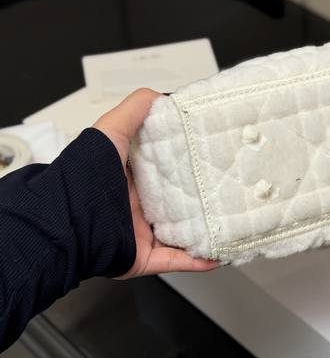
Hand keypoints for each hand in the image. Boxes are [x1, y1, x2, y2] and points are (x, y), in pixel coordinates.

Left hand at [93, 88, 217, 277]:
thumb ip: (133, 111)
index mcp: (135, 176)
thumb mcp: (110, 131)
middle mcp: (140, 204)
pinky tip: (220, 255)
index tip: (217, 154)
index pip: (170, 167)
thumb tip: (161, 96)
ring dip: (208, 230)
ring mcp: (144, 232)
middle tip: (234, 189)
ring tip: (234, 224)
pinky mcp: (146, 255)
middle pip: (181, 200)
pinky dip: (198, 261)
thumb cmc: (85, 177)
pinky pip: (178, 260)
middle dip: (205, 197)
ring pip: (184, 232)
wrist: (67, 226)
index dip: (192, 160)